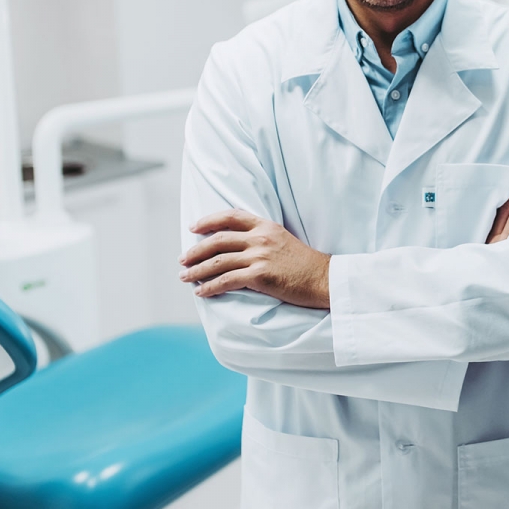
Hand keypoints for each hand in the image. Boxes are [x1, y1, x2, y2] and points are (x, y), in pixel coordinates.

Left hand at [179, 209, 330, 307]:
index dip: (209, 220)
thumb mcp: (284, 241)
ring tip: (185, 277)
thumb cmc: (306, 265)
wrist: (325, 279)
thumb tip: (240, 248)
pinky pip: (226, 280)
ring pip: (218, 261)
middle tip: (183, 259)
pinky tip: (201, 292)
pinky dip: (210, 287)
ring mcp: (259, 256)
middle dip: (196, 250)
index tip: (194, 227)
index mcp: (266, 226)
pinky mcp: (260, 276)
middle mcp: (260, 238)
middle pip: (218, 240)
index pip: (231, 216)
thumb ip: (263, 239)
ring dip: (197, 270)